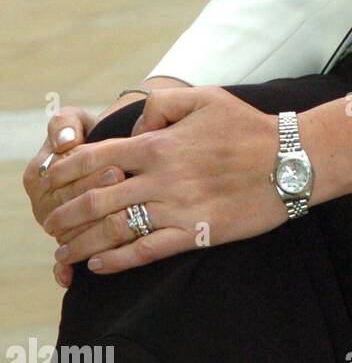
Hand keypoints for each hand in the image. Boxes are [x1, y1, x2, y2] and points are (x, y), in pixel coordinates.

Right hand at [24, 96, 142, 287]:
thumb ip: (65, 124)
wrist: (109, 156)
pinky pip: (60, 261)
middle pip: (68, 206)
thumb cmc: (91, 136)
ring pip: (71, 232)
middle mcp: (42, 204)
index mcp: (38, 175)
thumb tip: (64, 141)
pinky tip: (69, 276)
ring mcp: (55, 226)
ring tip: (121, 213)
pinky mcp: (66, 243)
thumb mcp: (75, 122)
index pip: (61, 179)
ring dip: (94, 226)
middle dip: (96, 196)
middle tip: (123, 183)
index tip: (115, 166)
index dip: (88, 175)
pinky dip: (63, 269)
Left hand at [41, 87, 284, 274]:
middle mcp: (162, 177)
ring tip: (64, 252)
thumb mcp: (205, 97)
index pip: (96, 157)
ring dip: (81, 243)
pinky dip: (116, 261)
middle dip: (64, 213)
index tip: (50, 179)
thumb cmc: (248, 126)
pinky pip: (145, 252)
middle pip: (96, 199)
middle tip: (50, 223)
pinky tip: (100, 265)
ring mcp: (177, 208)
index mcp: (160, 144)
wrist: (290, 160)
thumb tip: (134, 128)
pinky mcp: (194, 233)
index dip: (65, 170)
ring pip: (114, 229)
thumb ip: (161, 105)